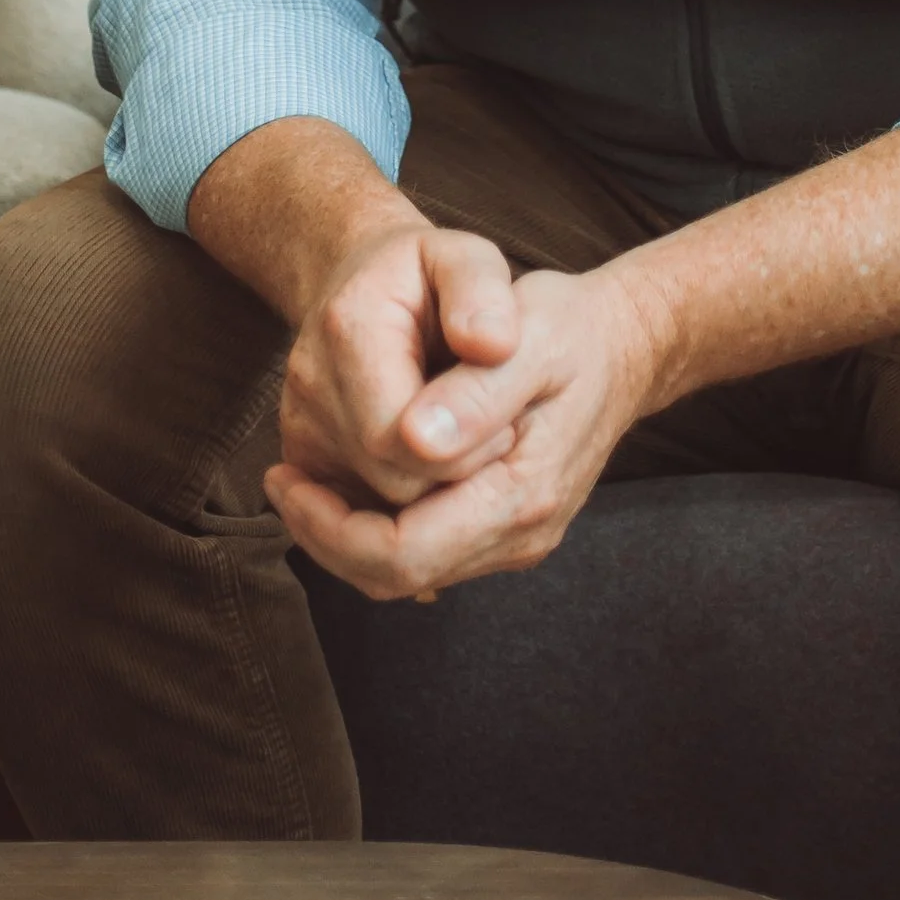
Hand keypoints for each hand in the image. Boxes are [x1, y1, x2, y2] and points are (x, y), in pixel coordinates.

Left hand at [267, 261, 656, 598]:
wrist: (620, 344)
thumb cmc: (568, 326)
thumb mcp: (531, 332)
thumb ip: (476, 390)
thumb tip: (414, 438)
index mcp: (523, 492)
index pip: (404, 548)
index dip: (332, 522)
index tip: (285, 473)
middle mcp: (521, 533)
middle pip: (396, 574)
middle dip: (327, 534)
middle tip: (279, 482)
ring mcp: (514, 538)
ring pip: (406, 572)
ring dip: (346, 534)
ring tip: (299, 482)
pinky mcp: (502, 529)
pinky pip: (426, 551)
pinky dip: (376, 525)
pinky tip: (347, 482)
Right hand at [276, 218, 525, 513]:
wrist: (365, 284)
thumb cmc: (429, 274)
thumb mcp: (467, 259)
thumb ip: (482, 294)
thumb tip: (493, 345)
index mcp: (349, 329)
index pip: (408, 440)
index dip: (471, 449)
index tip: (508, 420)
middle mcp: (311, 388)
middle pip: (394, 487)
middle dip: (457, 478)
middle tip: (496, 435)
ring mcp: (301, 432)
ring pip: (379, 512)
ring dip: (435, 495)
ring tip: (466, 442)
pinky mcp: (307, 465)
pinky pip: (361, 520)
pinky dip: (408, 512)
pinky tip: (439, 468)